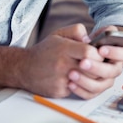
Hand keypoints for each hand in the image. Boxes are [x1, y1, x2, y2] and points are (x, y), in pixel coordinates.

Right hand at [0, 24, 122, 100]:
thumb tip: (91, 38)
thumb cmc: (44, 51)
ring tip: (92, 71)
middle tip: (100, 63)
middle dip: (99, 66)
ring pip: (87, 81)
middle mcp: (62, 64)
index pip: (89, 52)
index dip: (98, 53)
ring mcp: (60, 80)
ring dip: (93, 77)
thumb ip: (77, 31)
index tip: (99, 53)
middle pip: (91, 68)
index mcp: (64, 49)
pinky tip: (80, 79)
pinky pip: (78, 90)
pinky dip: (82, 85)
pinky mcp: (59, 91)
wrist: (23, 68)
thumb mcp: (59, 34)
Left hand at [63, 25, 122, 99]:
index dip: (115, 52)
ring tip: (72, 73)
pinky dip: (80, 90)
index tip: (101, 49)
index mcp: (119, 53)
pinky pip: (90, 94)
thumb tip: (88, 38)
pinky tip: (70, 83)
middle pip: (113, 71)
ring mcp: (106, 80)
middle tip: (83, 62)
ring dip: (86, 80)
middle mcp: (114, 68)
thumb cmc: (87, 42)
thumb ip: (96, 32)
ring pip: (101, 85)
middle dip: (97, 67)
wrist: (77, 54)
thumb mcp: (92, 33)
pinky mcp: (96, 89)